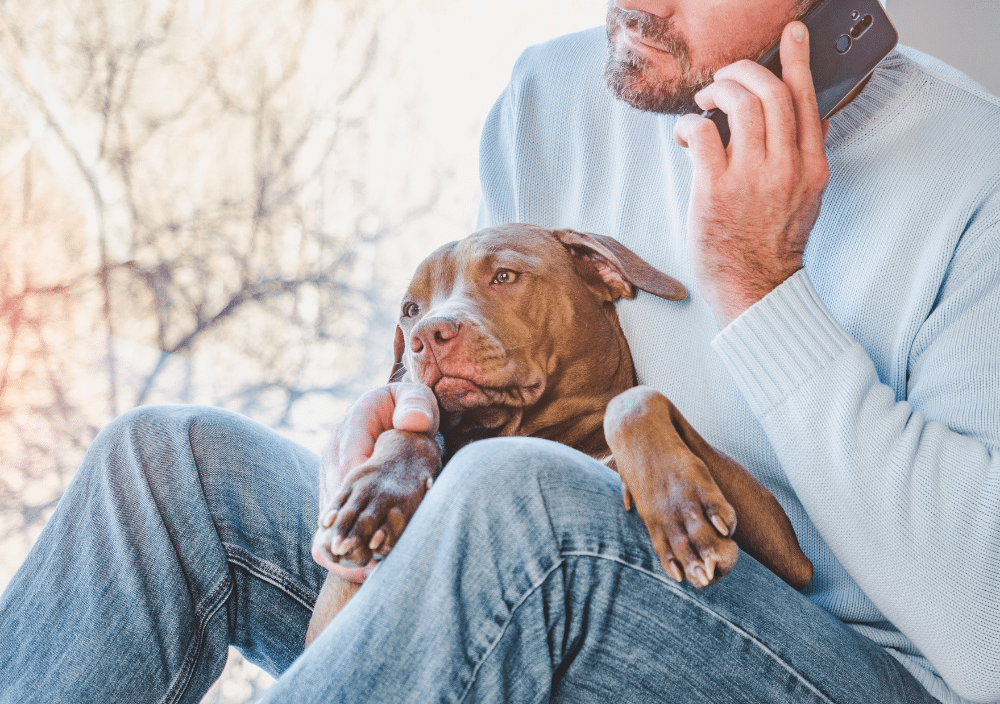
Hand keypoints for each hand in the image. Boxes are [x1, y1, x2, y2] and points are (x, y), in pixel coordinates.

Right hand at [311, 383, 439, 572]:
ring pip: (329, 516)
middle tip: (366, 562)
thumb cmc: (408, 404)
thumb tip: (412, 422)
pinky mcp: (339, 490)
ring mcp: (334, 474)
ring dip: (343, 543)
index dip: (350, 503)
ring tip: (365, 571)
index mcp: (351, 431)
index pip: (346, 471)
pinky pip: (335, 520)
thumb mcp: (414, 398)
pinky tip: (364, 563)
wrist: (390, 404)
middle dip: (345, 534)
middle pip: (331, 501)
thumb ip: (415, 406)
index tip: (363, 529)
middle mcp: (336, 455)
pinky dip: (346, 541)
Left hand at [605, 388, 737, 587]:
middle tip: (706, 582)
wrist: (637, 424)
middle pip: (682, 542)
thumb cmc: (635, 452)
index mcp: (649, 512)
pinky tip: (728, 530)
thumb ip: (633, 493)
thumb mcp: (630, 476)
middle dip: (694, 563)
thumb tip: (627, 504)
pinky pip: (710, 500)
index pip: (663, 544)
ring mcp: (680, 492)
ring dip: (709, 548)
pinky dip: (720, 515)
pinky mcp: (694, 474)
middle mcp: (664, 508)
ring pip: (697, 527)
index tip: (685, 581)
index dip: (674, 563)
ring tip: (718, 566)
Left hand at [673, 21, 829, 326]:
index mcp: (812, 168)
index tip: (792, 34)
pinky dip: (690, 122)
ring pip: (740, 103)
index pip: (808, 101)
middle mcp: (786, 167)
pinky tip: (686, 133)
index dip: (799, 61)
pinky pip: (702, 132)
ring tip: (705, 100)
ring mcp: (751, 178)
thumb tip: (806, 120)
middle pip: (772, 92)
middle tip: (725, 76)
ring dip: (717, 90)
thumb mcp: (805, 199)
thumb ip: (804, 159)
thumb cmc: (771, 244)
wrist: (754, 288)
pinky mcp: (715, 189)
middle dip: (744, 71)